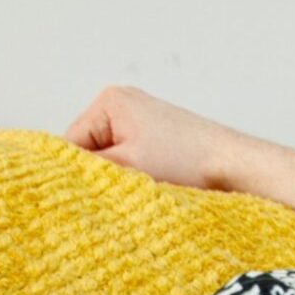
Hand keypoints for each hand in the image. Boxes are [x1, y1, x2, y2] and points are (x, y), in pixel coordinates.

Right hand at [62, 85, 249, 189]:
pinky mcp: (158, 136)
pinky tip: (155, 182)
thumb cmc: (188, 160)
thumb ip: (89, 167)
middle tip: (120, 190)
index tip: (86, 194)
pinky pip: (132, 158)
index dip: (77, 172)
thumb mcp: (127, 165)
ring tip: (143, 185)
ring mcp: (142, 119)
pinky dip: (138, 174)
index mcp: (110, 101)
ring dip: (121, 176)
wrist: (235, 165)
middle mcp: (123, 103)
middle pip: (90, 149)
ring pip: (112, 157)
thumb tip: (59, 174)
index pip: (71, 142)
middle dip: (102, 173)